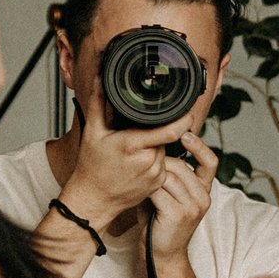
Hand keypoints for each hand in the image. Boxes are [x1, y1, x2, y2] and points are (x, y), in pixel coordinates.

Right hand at [57, 105, 175, 225]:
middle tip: (134, 137)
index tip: (187, 111)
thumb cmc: (92, 166)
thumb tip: (100, 78)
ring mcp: (155, 175)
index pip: (169, 131)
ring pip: (165, 150)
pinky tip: (137, 165)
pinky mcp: (158, 184)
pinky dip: (155, 161)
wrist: (94, 199)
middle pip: (165, 137)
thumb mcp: (93, 131)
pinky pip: (163, 164)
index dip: (182, 120)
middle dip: (155, 133)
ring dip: (155, 147)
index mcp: (133, 145)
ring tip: (133, 153)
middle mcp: (148, 161)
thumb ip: (99, 102)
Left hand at [145, 134, 217, 263]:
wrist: (161, 256)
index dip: (199, 146)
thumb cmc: (160, 222)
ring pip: (169, 176)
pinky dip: (147, 189)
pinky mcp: (178, 214)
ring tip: (140, 180)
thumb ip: (168, 174)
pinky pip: (159, 190)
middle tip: (143, 165)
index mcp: (204, 191)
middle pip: (181, 166)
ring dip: (152, 176)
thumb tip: (156, 146)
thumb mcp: (168, 195)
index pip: (210, 162)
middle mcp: (203, 198)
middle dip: (160, 163)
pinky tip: (140, 192)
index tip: (185, 134)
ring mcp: (193, 207)